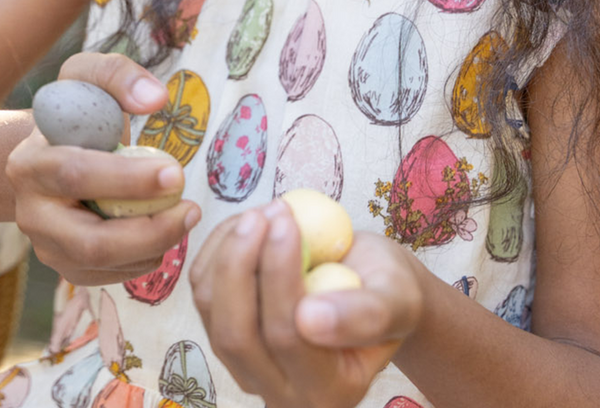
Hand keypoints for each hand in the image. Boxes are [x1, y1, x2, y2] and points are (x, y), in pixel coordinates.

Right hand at [5, 52, 200, 284]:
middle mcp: (29, 212)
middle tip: (190, 209)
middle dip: (147, 230)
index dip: (127, 179)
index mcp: (30, 162)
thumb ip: (118, 75)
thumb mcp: (88, 77)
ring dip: (152, 247)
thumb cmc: (76, 112)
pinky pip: (106, 277)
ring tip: (185, 217)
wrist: (52, 150)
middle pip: (88, 241)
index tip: (175, 173)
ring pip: (99, 265)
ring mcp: (45, 245)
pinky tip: (165, 235)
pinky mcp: (64, 266)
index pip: (76, 175)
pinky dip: (142, 261)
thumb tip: (154, 99)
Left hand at [190, 199, 425, 407]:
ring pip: (212, 312)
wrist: (370, 289)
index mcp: (329, 391)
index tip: (287, 219)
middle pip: (237, 334)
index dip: (279, 274)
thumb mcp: (397, 297)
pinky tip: (248, 224)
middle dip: (241, 263)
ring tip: (264, 211)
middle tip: (265, 211)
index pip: (288, 337)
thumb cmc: (388, 290)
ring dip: (228, 251)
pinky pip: (202, 291)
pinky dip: (217, 249)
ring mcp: (246, 368)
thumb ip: (366, 315)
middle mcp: (281, 391)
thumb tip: (310, 321)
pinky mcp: (224, 336)